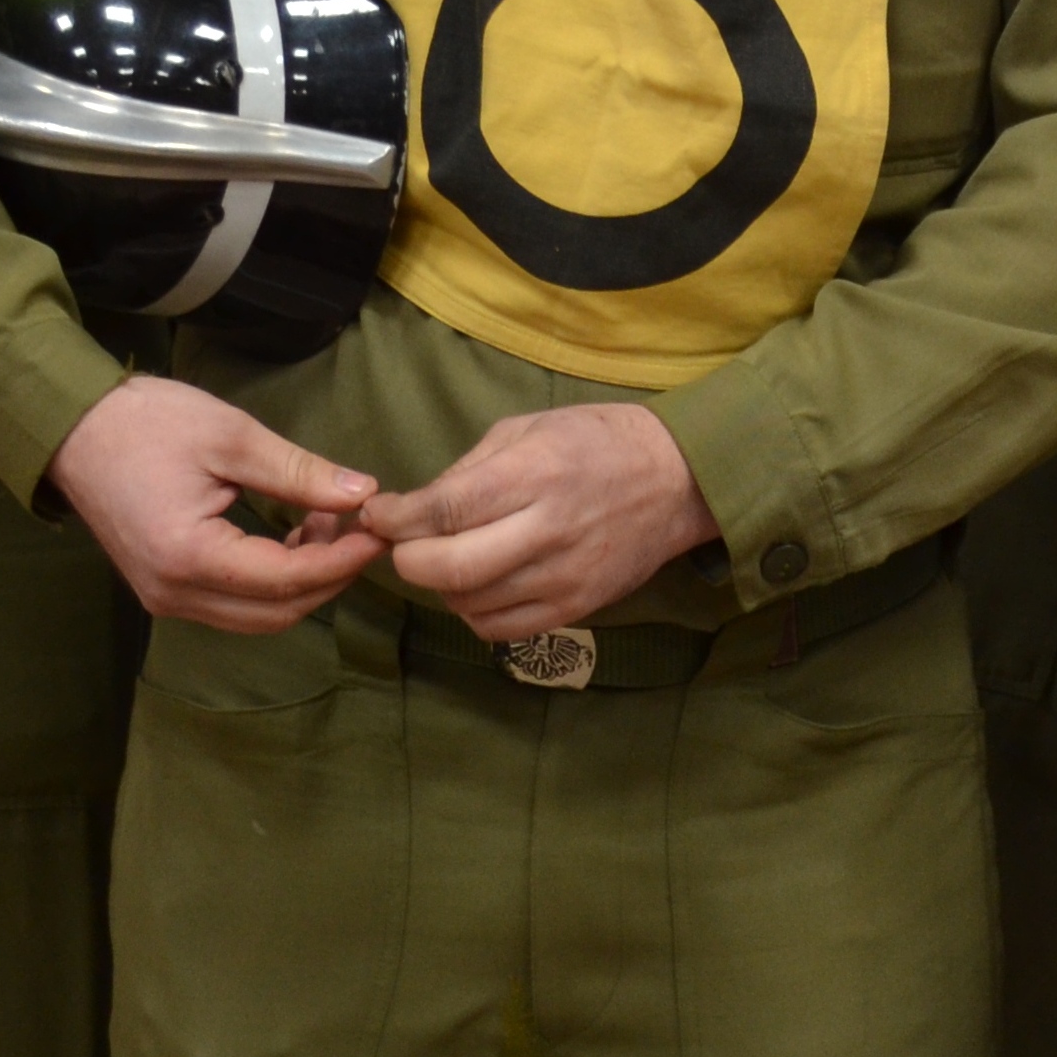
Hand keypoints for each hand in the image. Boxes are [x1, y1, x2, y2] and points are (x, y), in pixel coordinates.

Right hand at [43, 375, 382, 632]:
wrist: (74, 429)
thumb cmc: (148, 423)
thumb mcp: (232, 437)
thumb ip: (299, 473)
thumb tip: (363, 494)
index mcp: (189, 557)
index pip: (287, 580)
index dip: (342, 559)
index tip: (380, 528)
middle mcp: (175, 593)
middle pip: (277, 612)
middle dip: (330, 575)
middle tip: (362, 525)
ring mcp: (166, 598)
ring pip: (258, 616)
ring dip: (304, 580)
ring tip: (328, 521)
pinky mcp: (165, 589)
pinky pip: (234, 604)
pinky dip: (274, 581)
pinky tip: (294, 533)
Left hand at [360, 403, 716, 642]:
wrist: (677, 480)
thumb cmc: (597, 441)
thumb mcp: (528, 428)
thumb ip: (468, 469)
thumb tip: (413, 509)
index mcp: (535, 473)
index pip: (444, 510)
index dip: (396, 519)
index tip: (378, 514)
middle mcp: (548, 530)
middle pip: (448, 568)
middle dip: (408, 558)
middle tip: (403, 543)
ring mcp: (564, 577)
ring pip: (468, 603)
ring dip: (439, 585)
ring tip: (446, 558)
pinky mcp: (576, 608)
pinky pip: (499, 628)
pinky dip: (473, 611)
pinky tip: (479, 584)